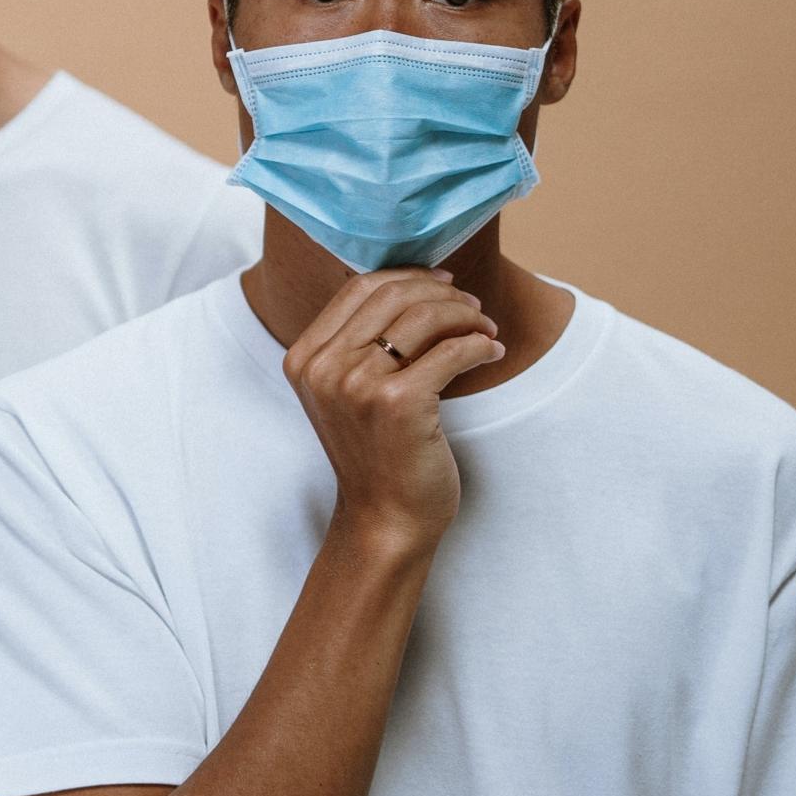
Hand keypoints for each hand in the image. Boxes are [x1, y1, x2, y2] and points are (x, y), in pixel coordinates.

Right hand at [280, 268, 503, 550]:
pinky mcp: (398, 403)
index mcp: (304, 358)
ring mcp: (356, 385)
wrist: (384, 519)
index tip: (443, 283)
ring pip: (423, 317)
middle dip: (442, 293)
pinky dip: (479, 345)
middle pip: (391, 295)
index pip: (358, 288)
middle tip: (473, 307)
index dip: (407, 276)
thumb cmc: (375, 454)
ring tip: (486, 329)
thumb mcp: (346, 392)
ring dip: (466, 316)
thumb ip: (357, 343)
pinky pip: (451, 351)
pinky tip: (491, 351)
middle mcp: (323, 367)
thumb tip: (409, 283)